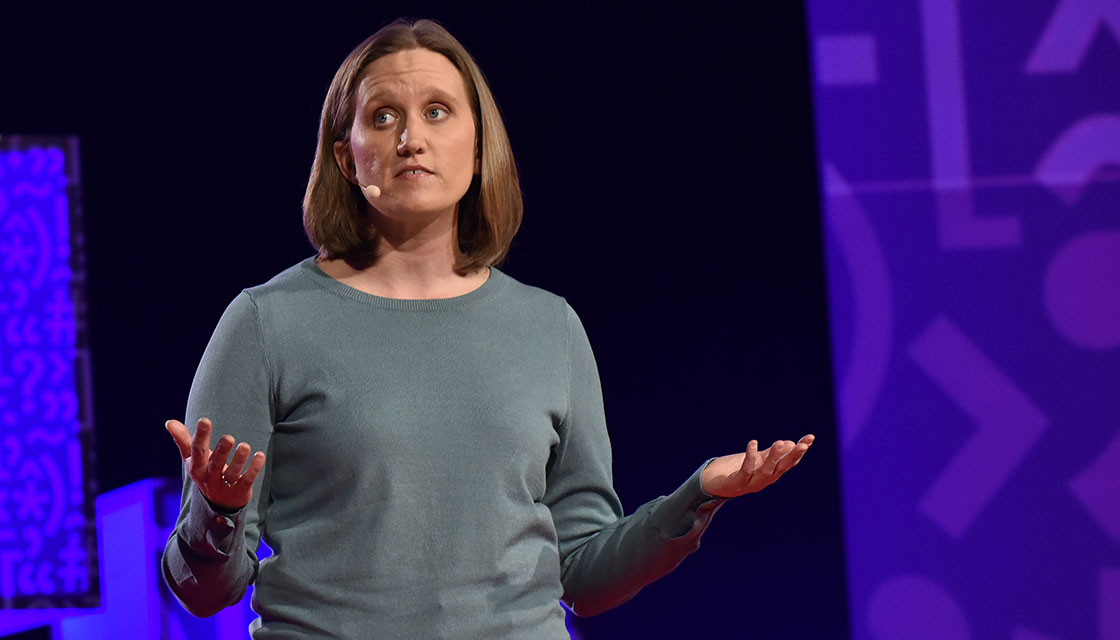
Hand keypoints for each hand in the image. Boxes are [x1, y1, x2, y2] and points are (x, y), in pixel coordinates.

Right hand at [166, 417, 265, 510]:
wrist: (218, 506)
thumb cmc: (205, 473)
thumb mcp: (192, 460)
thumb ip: (183, 441)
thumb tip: (169, 422)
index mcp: (197, 468)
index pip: (197, 451)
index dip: (201, 436)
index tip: (205, 420)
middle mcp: (210, 477)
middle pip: (215, 464)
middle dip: (221, 451)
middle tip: (228, 438)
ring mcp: (226, 485)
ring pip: (232, 473)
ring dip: (239, 459)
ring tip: (245, 446)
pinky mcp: (241, 490)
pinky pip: (248, 479)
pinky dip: (254, 468)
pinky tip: (260, 455)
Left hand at [700, 434, 814, 497]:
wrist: (716, 485)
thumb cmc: (740, 472)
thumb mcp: (759, 460)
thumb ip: (773, 454)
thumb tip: (791, 443)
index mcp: (772, 473)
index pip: (789, 461)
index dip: (800, 451)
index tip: (810, 437)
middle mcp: (765, 479)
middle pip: (782, 467)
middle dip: (793, 456)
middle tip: (803, 444)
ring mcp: (752, 482)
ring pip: (766, 470)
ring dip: (773, 457)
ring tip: (779, 443)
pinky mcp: (738, 482)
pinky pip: (746, 469)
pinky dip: (750, 457)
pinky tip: (753, 443)